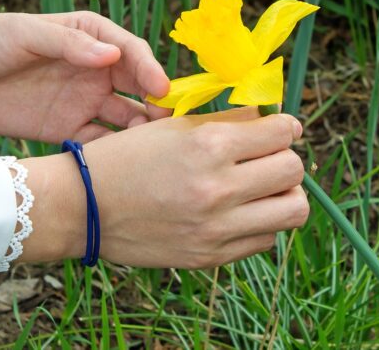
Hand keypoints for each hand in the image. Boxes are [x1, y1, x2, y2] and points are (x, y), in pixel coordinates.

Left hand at [0, 11, 170, 142]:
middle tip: (170, 126)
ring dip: (141, 132)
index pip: (131, 52)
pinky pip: (99, 144)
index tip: (161, 90)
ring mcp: (81, 101)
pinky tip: (123, 166)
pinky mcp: (65, 130)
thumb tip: (111, 56)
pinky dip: (114, 154)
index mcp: (89, 36)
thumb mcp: (23, 33)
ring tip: (154, 151)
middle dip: (157, 104)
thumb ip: (68, 45)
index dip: (150, 70)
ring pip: (124, 118)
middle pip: (137, 87)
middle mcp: (93, 69)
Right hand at [18, 107, 309, 268]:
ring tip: (263, 188)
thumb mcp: (173, 127)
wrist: (84, 206)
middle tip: (268, 157)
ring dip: (283, 195)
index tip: (279, 129)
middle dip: (286, 158)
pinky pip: (265, 240)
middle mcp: (218, 188)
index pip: (282, 132)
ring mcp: (216, 228)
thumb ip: (227, 122)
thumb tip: (274, 121)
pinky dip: (261, 223)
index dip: (285, 127)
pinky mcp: (211, 256)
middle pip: (294, 170)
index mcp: (208, 145)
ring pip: (292, 211)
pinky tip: (238, 212)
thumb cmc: (126, 157)